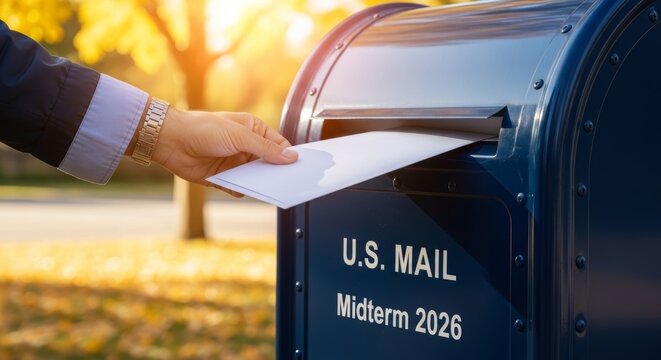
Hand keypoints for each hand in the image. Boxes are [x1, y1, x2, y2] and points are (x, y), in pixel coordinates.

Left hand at [147, 108, 297, 191]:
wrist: (171, 141)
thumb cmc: (204, 129)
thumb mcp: (240, 136)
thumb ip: (266, 148)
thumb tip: (291, 156)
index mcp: (253, 130)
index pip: (278, 145)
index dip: (288, 157)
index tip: (300, 169)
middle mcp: (246, 146)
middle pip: (268, 163)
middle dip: (275, 172)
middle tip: (288, 183)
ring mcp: (235, 162)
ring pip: (255, 177)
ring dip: (259, 183)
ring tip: (269, 190)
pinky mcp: (223, 177)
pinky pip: (239, 187)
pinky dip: (242, 190)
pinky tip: (243, 190)